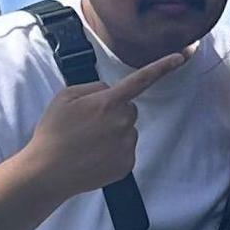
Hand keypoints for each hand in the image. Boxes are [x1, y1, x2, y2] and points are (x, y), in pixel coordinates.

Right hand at [20, 48, 189, 199]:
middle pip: (129, 109)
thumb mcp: (65, 97)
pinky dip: (113, 152)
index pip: (140, 80)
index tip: (181, 56)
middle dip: (114, 112)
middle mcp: (122, 123)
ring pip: (128, 130)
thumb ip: (93, 87)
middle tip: (88, 125)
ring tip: (88, 143)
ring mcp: (126, 146)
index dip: (162, 67)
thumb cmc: (53, 132)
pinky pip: (126, 150)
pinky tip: (94, 156)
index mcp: (108, 102)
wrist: (48, 172)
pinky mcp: (127, 165)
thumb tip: (110, 91)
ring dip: (113, 133)